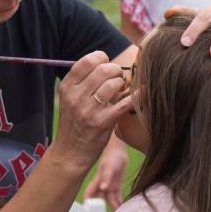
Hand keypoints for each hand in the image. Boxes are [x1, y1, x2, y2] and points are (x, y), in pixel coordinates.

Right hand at [56, 51, 134, 171]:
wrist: (70, 153)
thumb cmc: (75, 123)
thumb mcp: (70, 100)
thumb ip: (83, 81)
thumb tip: (105, 62)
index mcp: (67, 87)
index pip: (86, 61)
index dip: (101, 58)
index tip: (106, 63)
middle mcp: (76, 97)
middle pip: (103, 70)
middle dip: (115, 70)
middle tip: (118, 78)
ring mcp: (89, 110)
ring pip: (113, 84)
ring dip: (122, 84)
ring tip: (121, 90)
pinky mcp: (102, 123)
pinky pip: (125, 103)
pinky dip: (137, 95)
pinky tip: (143, 92)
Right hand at [85, 143, 127, 209]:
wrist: (118, 151)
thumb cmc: (112, 157)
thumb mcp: (110, 166)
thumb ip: (106, 177)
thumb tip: (103, 188)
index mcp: (98, 181)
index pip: (90, 193)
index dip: (88, 203)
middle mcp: (102, 185)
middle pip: (100, 200)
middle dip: (101, 209)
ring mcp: (109, 186)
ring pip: (110, 200)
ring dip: (114, 206)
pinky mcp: (116, 186)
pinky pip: (117, 197)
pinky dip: (119, 202)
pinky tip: (123, 208)